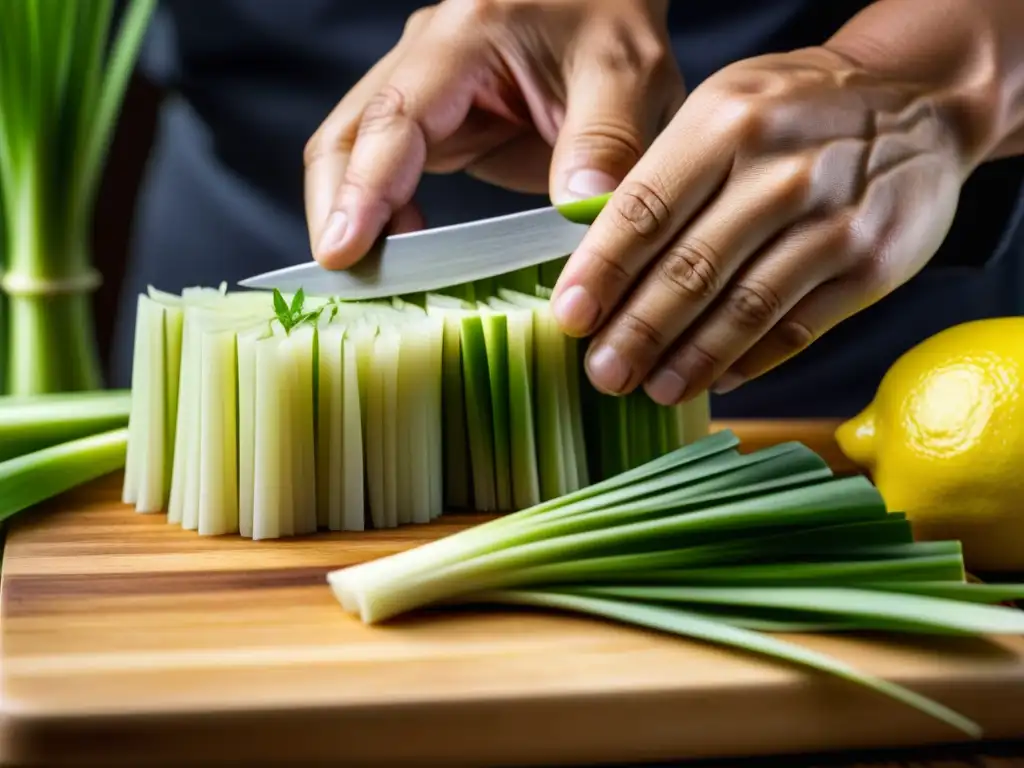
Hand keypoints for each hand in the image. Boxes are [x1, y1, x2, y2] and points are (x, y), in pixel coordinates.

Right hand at [304, 0, 683, 268]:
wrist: (606, 3)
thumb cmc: (616, 22)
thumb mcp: (627, 73)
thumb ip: (604, 138)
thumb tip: (577, 208)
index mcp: (466, 36)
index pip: (394, 118)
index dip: (363, 189)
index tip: (341, 251)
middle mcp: (427, 58)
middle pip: (347, 137)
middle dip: (337, 212)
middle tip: (348, 286)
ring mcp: (425, 91)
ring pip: (355, 157)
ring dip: (356, 221)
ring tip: (376, 287)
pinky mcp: (438, 124)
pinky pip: (389, 172)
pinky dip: (385, 219)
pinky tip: (406, 263)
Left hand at [550, 46, 971, 403]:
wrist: (918, 105)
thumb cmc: (796, 113)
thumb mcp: (722, 109)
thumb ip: (661, 176)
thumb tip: (597, 264)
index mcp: (726, 123)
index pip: (645, 210)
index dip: (602, 272)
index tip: (570, 318)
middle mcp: (780, 171)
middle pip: (690, 270)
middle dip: (637, 332)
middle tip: (604, 373)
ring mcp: (833, 220)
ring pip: (745, 309)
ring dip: (691, 359)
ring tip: (654, 389)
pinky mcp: (873, 264)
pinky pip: (798, 327)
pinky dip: (751, 360)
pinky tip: (717, 378)